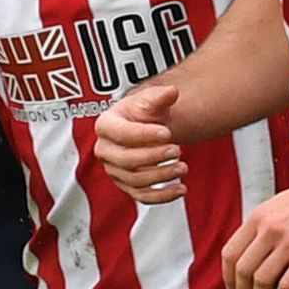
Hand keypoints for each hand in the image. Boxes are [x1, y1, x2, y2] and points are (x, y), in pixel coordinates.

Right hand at [94, 82, 188, 203]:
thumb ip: (159, 96)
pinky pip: (142, 196)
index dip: (144, 135)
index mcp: (106, 126)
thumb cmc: (142, 113)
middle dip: (154, 157)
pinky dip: (163, 196)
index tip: (167, 133)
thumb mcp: (149, 100)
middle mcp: (106, 150)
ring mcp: (115, 170)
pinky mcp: (128, 185)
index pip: (121, 133)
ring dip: (162, 176)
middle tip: (177, 150)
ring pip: (135, 180)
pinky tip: (180, 189)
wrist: (145, 126)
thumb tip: (172, 92)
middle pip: (126, 160)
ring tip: (183, 167)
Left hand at [223, 172, 288, 288]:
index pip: (231, 252)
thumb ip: (262, 227)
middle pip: (244, 270)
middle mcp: (271, 229)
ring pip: (262, 280)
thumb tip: (251, 251)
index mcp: (260, 217)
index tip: (232, 286)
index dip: (228, 276)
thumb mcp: (279, 205)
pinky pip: (287, 285)